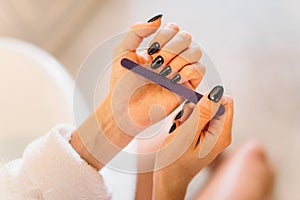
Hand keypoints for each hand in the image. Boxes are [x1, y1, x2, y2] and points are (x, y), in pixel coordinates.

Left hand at [107, 15, 202, 134]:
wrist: (124, 110)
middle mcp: (172, 58)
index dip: (164, 37)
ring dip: (178, 60)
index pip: (173, 29)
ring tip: (163, 74)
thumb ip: (137, 31)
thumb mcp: (122, 52)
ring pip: (195, 51)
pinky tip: (173, 80)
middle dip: (171, 48)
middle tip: (157, 63)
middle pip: (186, 37)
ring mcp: (180, 72)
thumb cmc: (121, 84)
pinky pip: (199, 70)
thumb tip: (159, 19)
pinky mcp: (187, 87)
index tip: (150, 51)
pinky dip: (188, 71)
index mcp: (158, 48)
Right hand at [153, 88, 233, 199]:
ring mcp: (213, 134)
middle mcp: (221, 134)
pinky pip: (197, 118)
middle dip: (194, 109)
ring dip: (188, 115)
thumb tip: (217, 92)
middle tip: (182, 123)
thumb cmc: (174, 161)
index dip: (206, 100)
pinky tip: (180, 131)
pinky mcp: (204, 134)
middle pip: (213, 105)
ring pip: (202, 110)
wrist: (168, 179)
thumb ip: (202, 113)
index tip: (191, 110)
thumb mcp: (186, 134)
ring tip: (180, 129)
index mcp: (222, 134)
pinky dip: (186, 120)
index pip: (224, 102)